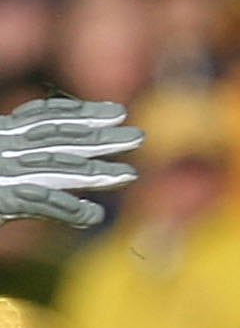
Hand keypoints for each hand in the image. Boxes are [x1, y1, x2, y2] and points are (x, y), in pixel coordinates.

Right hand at [0, 99, 137, 227]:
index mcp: (1, 134)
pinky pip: (39, 202)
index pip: (45, 119)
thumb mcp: (1, 167)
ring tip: (129, 176)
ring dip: (94, 172)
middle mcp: (1, 147)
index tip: (118, 112)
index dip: (82, 113)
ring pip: (55, 167)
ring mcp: (0, 171)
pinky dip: (69, 208)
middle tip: (139, 137)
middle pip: (57, 139)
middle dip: (99, 137)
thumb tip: (55, 164)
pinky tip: (95, 214)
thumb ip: (22, 159)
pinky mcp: (0, 199)